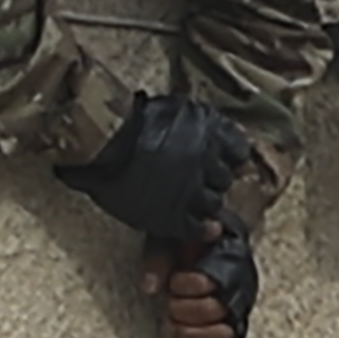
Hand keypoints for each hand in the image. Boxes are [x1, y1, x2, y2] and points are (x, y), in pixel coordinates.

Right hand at [57, 88, 251, 248]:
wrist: (101, 143)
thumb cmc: (129, 120)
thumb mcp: (173, 107)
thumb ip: (199, 120)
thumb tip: (215, 130)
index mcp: (208, 133)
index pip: (238, 149)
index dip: (232, 155)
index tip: (226, 159)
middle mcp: (206, 162)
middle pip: (225, 178)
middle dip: (214, 178)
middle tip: (200, 179)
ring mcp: (191, 191)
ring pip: (214, 202)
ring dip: (207, 201)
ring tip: (192, 198)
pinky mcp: (174, 216)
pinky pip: (198, 228)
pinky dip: (205, 230)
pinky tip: (207, 229)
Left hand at [152, 224, 256, 337]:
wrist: (223, 246)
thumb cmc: (194, 244)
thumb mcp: (172, 241)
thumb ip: (159, 260)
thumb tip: (148, 287)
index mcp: (227, 261)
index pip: (206, 281)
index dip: (183, 286)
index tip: (174, 282)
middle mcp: (239, 287)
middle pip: (215, 309)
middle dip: (184, 312)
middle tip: (171, 306)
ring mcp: (240, 311)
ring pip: (224, 333)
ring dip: (194, 335)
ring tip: (177, 328)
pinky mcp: (238, 330)